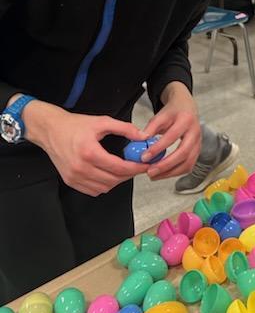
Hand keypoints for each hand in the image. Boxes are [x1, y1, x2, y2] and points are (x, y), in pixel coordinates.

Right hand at [25, 101, 148, 195]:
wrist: (51, 130)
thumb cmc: (75, 125)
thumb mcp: (102, 121)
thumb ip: (124, 128)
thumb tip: (142, 135)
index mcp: (90, 152)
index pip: (119, 167)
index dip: (135, 168)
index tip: (145, 165)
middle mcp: (81, 168)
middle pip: (113, 180)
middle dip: (129, 174)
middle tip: (137, 167)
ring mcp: (74, 177)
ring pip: (104, 188)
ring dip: (117, 181)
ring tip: (124, 170)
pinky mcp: (70, 181)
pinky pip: (92, 190)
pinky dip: (104, 185)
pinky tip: (109, 175)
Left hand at [141, 82, 201, 179]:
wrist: (186, 107)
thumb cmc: (173, 112)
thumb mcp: (160, 114)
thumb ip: (151, 127)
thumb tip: (141, 140)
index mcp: (186, 120)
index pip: (172, 136)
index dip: (158, 148)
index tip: (144, 157)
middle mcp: (195, 132)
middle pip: (183, 153)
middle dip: (165, 165)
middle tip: (150, 171)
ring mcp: (198, 142)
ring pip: (188, 163)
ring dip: (170, 172)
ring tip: (155, 175)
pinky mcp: (197, 151)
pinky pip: (189, 166)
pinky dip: (176, 172)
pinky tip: (164, 173)